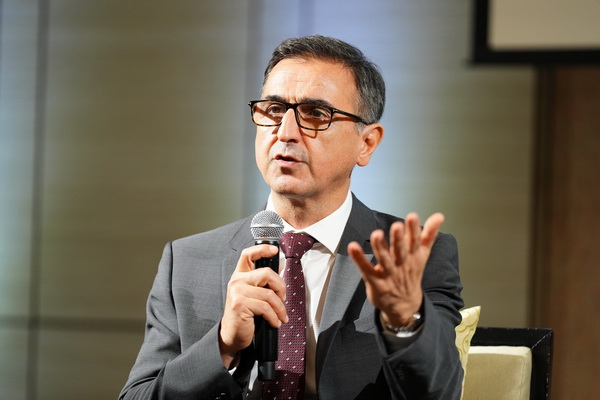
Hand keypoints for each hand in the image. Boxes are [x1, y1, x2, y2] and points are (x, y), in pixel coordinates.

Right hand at [219, 245, 287, 367]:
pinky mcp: (240, 304)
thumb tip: (281, 268)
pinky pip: (265, 307)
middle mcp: (236, 281)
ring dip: (280, 308)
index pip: (248, 254)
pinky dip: (274, 316)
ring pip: (269, 294)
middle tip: (283, 299)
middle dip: (281, 287)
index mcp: (240, 276)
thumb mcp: (253, 295)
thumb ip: (263, 282)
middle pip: (266, 273)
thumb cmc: (244, 315)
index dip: (262, 249)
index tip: (275, 250)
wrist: (232, 335)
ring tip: (281, 316)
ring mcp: (237, 292)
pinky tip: (275, 322)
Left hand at [347, 212, 443, 326]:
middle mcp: (401, 265)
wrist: (405, 305)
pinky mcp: (375, 281)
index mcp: (413, 257)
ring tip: (376, 234)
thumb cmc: (411, 274)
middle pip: (400, 251)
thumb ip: (429, 234)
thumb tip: (439, 216)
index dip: (413, 229)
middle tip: (396, 225)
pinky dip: (359, 259)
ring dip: (380, 247)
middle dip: (399, 238)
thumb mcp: (422, 255)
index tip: (412, 216)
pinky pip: (366, 269)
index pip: (415, 242)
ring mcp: (388, 274)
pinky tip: (352, 247)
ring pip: (384, 260)